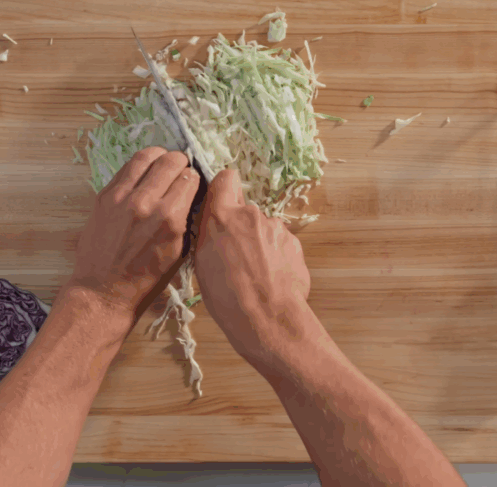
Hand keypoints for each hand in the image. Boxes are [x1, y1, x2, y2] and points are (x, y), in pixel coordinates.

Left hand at [66, 147, 200, 321]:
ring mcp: (121, 197)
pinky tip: (144, 173)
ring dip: (159, 156)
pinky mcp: (104, 196)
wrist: (103, 290)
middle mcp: (146, 202)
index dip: (195, 178)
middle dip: (181, 162)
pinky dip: (139, 166)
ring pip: (146, 157)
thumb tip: (192, 192)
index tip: (193, 183)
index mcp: (169, 219)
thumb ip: (185, 218)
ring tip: (163, 163)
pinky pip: (126, 168)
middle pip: (170, 161)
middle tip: (181, 169)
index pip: (190, 178)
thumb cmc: (145, 279)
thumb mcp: (178, 252)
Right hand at [193, 170, 312, 364]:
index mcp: (223, 217)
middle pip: (244, 211)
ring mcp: (276, 228)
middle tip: (235, 256)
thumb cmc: (227, 296)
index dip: (223, 189)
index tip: (221, 203)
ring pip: (263, 229)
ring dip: (259, 243)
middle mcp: (251, 215)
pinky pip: (280, 244)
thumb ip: (210, 234)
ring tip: (255, 273)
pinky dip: (275, 257)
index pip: (225, 179)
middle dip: (240, 227)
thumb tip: (216, 225)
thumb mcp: (202, 263)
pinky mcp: (294, 243)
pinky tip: (271, 278)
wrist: (267, 318)